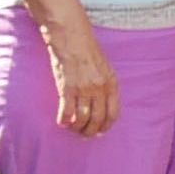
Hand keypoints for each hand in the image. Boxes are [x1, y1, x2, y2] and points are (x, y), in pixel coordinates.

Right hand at [43, 21, 118, 137]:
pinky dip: (64, 120)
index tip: (100, 132)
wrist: (72, 38)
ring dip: (77, 128)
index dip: (106, 126)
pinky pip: (67, 111)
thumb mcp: (105, 69)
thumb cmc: (88, 52)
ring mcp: (83, 88)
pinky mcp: (67, 87)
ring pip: (82, 118)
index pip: (113, 113)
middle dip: (90, 131)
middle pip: (97, 119)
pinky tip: (62, 122)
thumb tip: (102, 105)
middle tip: (84, 135)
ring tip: (72, 129)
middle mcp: (99, 88)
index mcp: (111, 84)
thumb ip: (105, 86)